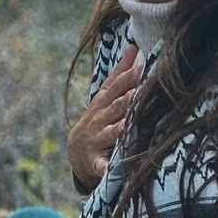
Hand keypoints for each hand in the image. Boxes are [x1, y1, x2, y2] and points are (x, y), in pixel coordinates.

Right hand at [68, 43, 141, 195]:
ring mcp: (97, 140)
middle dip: (126, 100)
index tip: (141, 65)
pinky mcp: (96, 162)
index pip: (116, 87)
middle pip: (115, 108)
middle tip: (138, 92)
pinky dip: (105, 169)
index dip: (128, 77)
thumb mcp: (105, 95)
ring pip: (111, 133)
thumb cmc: (98, 118)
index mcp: (103, 103)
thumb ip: (120, 73)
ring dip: (119, 128)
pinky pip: (102, 166)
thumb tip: (133, 46)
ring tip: (128, 124)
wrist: (76, 152)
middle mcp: (100, 119)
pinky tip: (110, 171)